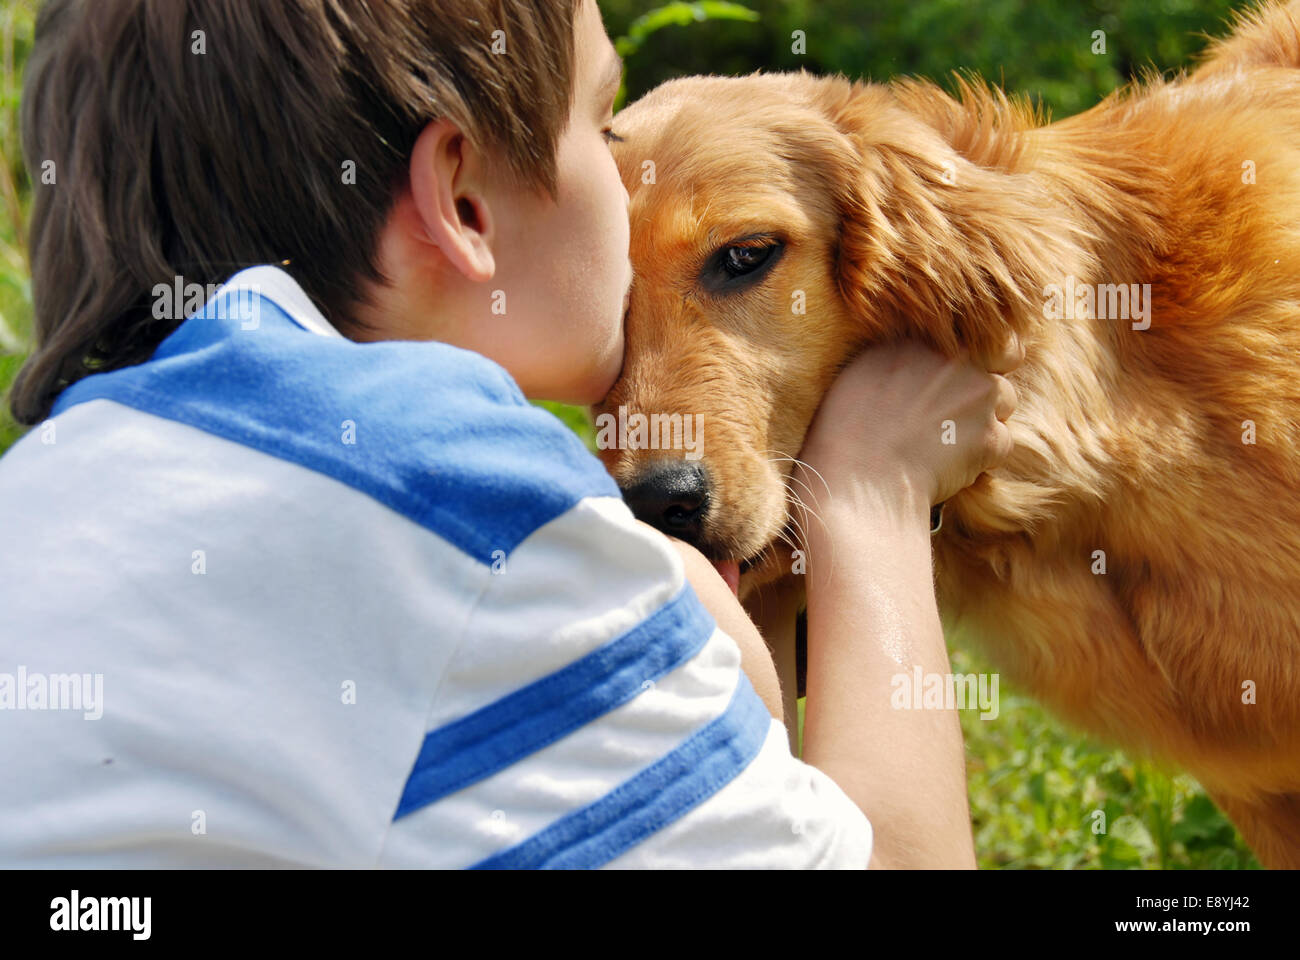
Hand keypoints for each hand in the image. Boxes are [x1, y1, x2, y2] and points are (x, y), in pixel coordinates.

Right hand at [797, 338, 1019, 508]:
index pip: (976, 325)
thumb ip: (900, 353)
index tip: (964, 366)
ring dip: (986, 417)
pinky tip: (948, 465)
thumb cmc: (845, 433)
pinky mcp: (991, 436)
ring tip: (946, 440)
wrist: (858, 480)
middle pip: (1002, 356)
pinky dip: (983, 457)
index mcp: (922, 335)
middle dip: (988, 377)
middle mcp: (956, 356)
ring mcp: (979, 394)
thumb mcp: (860, 370)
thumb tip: (920, 358)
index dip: (978, 346)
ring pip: (1006, 399)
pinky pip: (1003, 442)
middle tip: (962, 404)